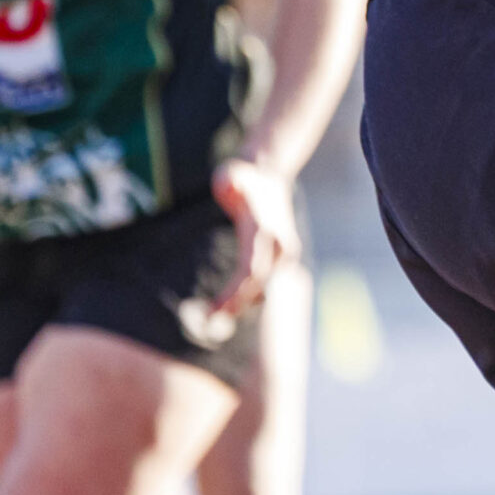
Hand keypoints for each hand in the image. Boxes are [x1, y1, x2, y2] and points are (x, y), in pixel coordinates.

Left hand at [209, 156, 300, 319]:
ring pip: (264, 289)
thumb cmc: (244, 176)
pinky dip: (249, 298)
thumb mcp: (232, 172)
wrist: (272, 174)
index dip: (233, 294)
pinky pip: (266, 285)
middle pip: (258, 285)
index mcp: (265, 229)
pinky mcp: (282, 259)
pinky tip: (229, 307)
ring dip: (242, 305)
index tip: (214, 310)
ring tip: (215, 318)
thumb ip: (229, 178)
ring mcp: (284, 252)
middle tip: (209, 322)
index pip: (251, 269)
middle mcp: (280, 244)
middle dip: (236, 306)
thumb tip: (227, 183)